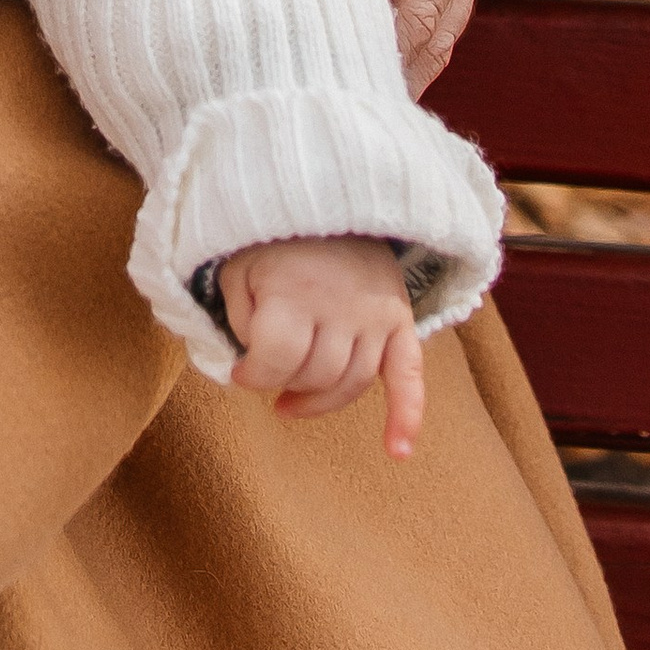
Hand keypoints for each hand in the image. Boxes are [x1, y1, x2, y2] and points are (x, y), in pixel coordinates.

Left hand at [220, 236, 422, 458]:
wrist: (329, 197)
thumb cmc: (274, 241)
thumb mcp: (239, 268)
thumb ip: (242, 318)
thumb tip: (253, 365)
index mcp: (295, 291)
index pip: (275, 360)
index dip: (252, 375)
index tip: (240, 372)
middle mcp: (340, 307)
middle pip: (315, 375)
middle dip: (285, 382)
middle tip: (269, 371)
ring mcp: (375, 316)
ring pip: (352, 383)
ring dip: (320, 401)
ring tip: (290, 402)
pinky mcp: (400, 320)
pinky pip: (410, 376)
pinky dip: (407, 416)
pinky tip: (397, 451)